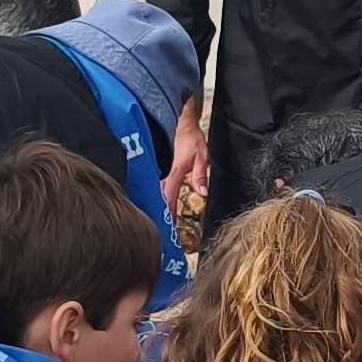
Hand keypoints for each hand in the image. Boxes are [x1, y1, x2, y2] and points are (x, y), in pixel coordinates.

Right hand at [166, 100, 210, 220]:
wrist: (181, 124)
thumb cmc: (192, 138)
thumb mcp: (202, 154)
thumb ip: (200, 174)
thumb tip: (202, 192)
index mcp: (175, 173)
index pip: (169, 198)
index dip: (168, 214)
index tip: (168, 230)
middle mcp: (165, 175)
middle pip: (161, 200)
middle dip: (161, 218)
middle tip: (164, 238)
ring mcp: (162, 174)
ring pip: (159, 196)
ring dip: (161, 210)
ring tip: (162, 229)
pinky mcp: (163, 174)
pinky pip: (161, 190)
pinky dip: (162, 201)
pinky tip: (163, 212)